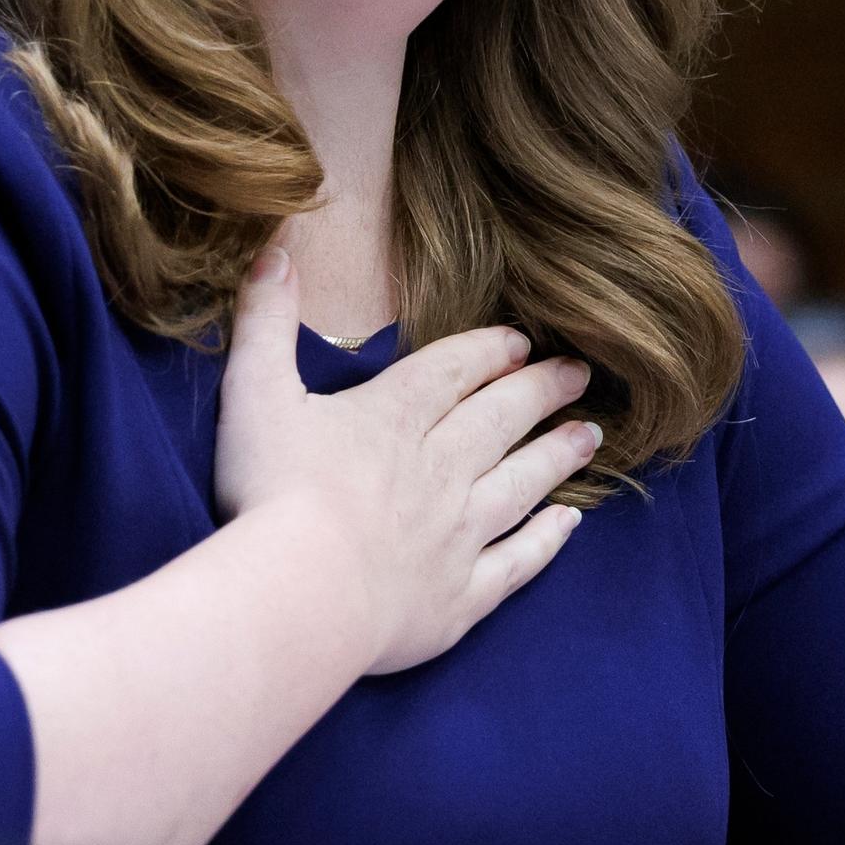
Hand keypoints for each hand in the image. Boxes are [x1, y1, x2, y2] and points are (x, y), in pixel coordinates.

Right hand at [213, 244, 599, 675]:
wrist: (299, 596)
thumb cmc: (270, 493)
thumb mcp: (253, 391)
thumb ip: (265, 319)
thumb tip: (274, 247)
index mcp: (394, 416)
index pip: (453, 370)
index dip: (488, 352)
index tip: (520, 342)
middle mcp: (441, 467)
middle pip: (501, 419)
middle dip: (540, 391)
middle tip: (579, 374)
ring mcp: (458, 534)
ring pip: (522, 483)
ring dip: (558, 455)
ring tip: (591, 435)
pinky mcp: (460, 597)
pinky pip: (517, 562)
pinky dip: (546, 541)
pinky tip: (569, 525)